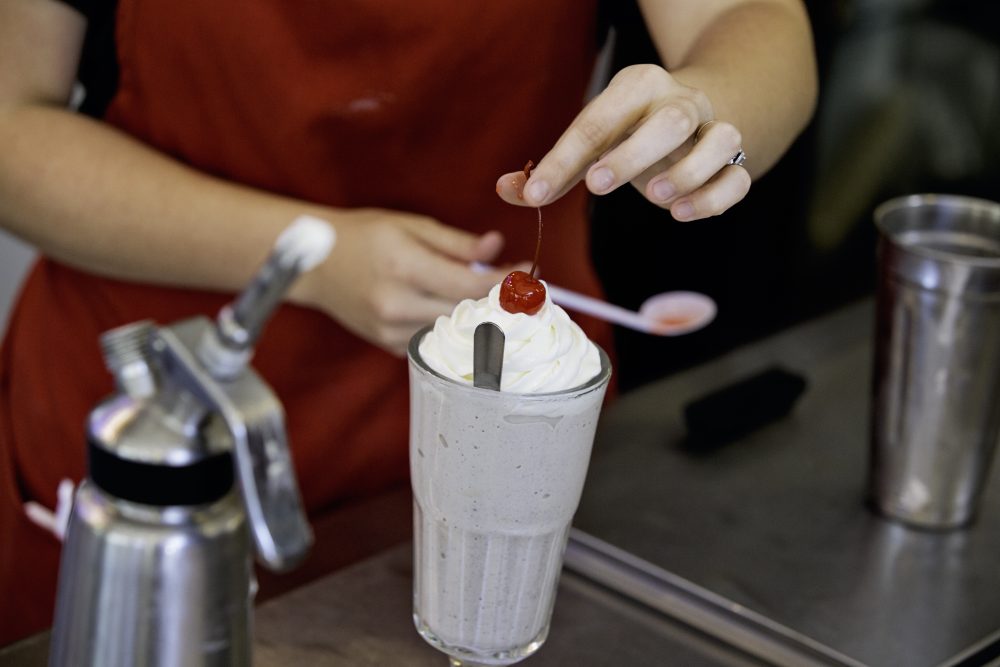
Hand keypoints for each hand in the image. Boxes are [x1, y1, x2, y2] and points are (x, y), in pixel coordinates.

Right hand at [297, 209, 526, 355]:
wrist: (315, 265)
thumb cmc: (363, 236)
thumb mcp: (410, 225)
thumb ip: (456, 241)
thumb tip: (497, 246)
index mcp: (403, 266)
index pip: (469, 284)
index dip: (506, 282)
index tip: (531, 273)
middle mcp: (397, 304)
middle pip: (468, 311)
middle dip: (500, 300)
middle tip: (524, 288)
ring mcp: (391, 330)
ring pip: (454, 331)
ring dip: (479, 316)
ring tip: (496, 298)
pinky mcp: (389, 345)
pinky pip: (435, 340)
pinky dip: (451, 327)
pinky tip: (458, 311)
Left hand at [496, 64, 750, 220]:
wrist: (696, 117)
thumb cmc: (631, 134)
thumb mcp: (590, 143)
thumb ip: (550, 170)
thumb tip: (506, 190)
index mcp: (637, 88)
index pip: (598, 120)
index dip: (563, 158)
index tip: (536, 193)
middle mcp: (681, 103)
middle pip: (670, 120)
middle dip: (633, 154)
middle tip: (597, 186)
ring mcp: (714, 130)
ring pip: (720, 140)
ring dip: (689, 171)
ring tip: (655, 198)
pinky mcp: (736, 162)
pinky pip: (738, 177)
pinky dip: (715, 197)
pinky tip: (682, 213)